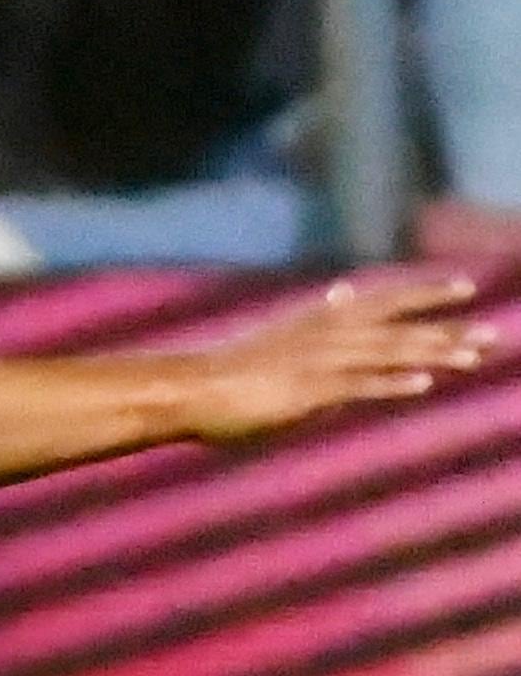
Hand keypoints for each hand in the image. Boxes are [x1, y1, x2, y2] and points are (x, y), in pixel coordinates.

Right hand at [171, 273, 492, 445]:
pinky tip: (423, 385)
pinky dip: (390, 382)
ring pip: (384, 353)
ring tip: (474, 357)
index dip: (424, 293)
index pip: (382, 299)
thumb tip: (344, 295)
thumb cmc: (231, 371)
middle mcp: (322, 334)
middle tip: (493, 334)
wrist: (186, 389)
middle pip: (394, 326)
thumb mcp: (280, 336)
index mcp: (317, 321)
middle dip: (444, 328)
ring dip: (431, 354)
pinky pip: (356, 384)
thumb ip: (319, 319)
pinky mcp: (305, 389)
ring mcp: (315, 361)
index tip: (465, 286)